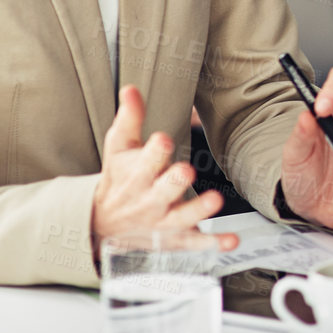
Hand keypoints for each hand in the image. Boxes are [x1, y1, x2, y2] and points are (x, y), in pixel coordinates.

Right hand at [91, 86, 239, 262]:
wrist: (99, 225)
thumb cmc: (118, 180)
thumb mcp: (118, 150)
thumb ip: (129, 120)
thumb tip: (132, 89)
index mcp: (136, 175)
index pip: (144, 161)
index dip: (153, 151)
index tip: (163, 140)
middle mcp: (149, 199)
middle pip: (163, 190)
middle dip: (173, 180)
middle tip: (185, 170)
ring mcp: (163, 221)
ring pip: (181, 217)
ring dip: (198, 209)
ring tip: (215, 200)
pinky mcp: (176, 239)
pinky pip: (196, 243)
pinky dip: (213, 243)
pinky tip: (232, 240)